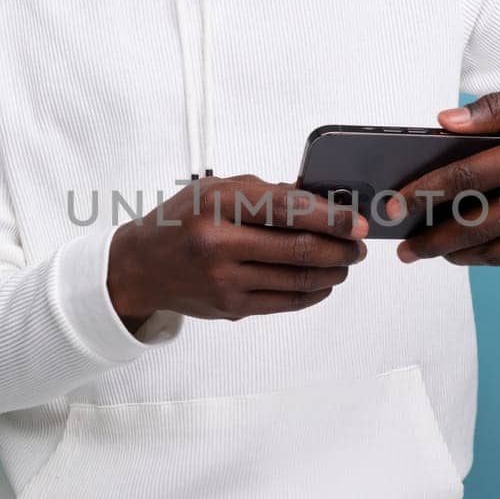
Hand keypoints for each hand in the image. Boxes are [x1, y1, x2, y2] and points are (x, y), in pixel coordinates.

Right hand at [107, 174, 368, 324]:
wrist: (141, 267)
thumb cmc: (183, 220)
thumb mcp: (216, 190)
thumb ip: (265, 192)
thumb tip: (320, 198)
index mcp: (218, 206)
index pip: (287, 210)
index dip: (330, 217)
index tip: (357, 221)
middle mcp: (218, 245)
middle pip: (299, 250)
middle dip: (340, 248)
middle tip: (358, 245)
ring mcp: (224, 282)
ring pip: (297, 280)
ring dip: (332, 272)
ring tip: (346, 262)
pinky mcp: (229, 308)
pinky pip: (284, 303)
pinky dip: (312, 293)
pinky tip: (324, 283)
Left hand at [384, 74, 499, 266]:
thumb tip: (446, 122)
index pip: (467, 178)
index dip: (425, 193)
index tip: (396, 203)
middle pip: (476, 226)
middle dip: (433, 239)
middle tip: (402, 247)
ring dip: (460, 256)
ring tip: (433, 254)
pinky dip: (496, 258)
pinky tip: (476, 254)